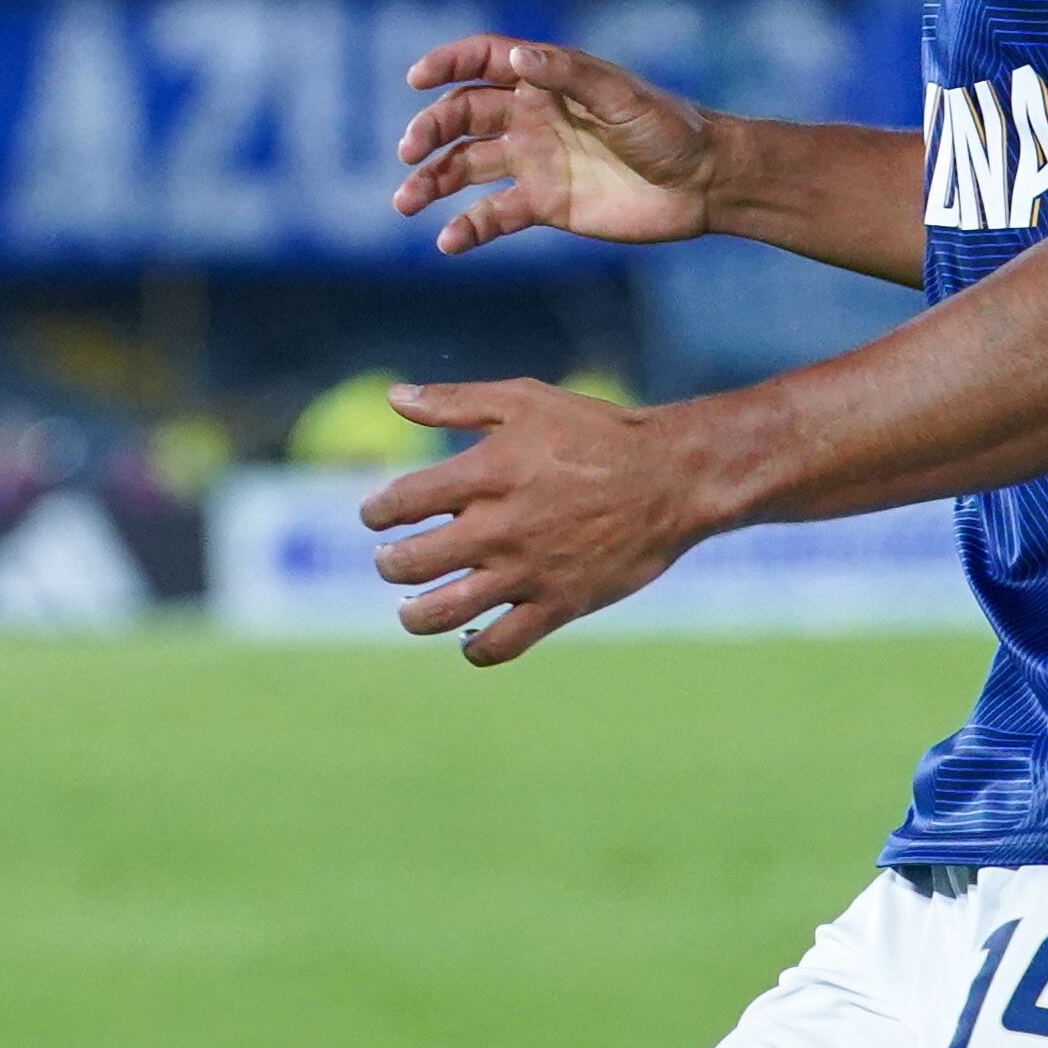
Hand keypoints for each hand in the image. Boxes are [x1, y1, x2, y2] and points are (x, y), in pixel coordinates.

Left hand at [361, 378, 726, 663]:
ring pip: (443, 613)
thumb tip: (394, 398)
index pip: (402, 502)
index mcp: (487, 473)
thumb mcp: (524, 400)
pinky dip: (474, 649)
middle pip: (412, 563)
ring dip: (413, 615)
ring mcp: (528, 572)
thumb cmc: (594, 433)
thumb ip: (455, 402)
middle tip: (389, 562)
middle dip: (388, 565)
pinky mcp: (558, 605)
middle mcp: (500, 527)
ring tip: (410, 608)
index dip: (376, 512)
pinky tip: (468, 637)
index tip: (377, 515)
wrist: (670, 478)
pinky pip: (500, 646)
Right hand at [391, 36, 720, 253]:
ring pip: (465, 166)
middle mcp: (531, 117)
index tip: (416, 80)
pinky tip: (447, 241)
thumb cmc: (669, 128)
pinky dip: (467, 228)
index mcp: (546, 80)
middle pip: (462, 115)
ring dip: (431, 180)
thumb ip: (568, 74)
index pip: (482, 60)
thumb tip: (515, 55)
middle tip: (409, 152)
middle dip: (430, 131)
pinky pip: (494, 215)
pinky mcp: (544, 204)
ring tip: (405, 201)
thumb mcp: (621, 96)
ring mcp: (534, 161)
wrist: (705, 184)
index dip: (447, 64)